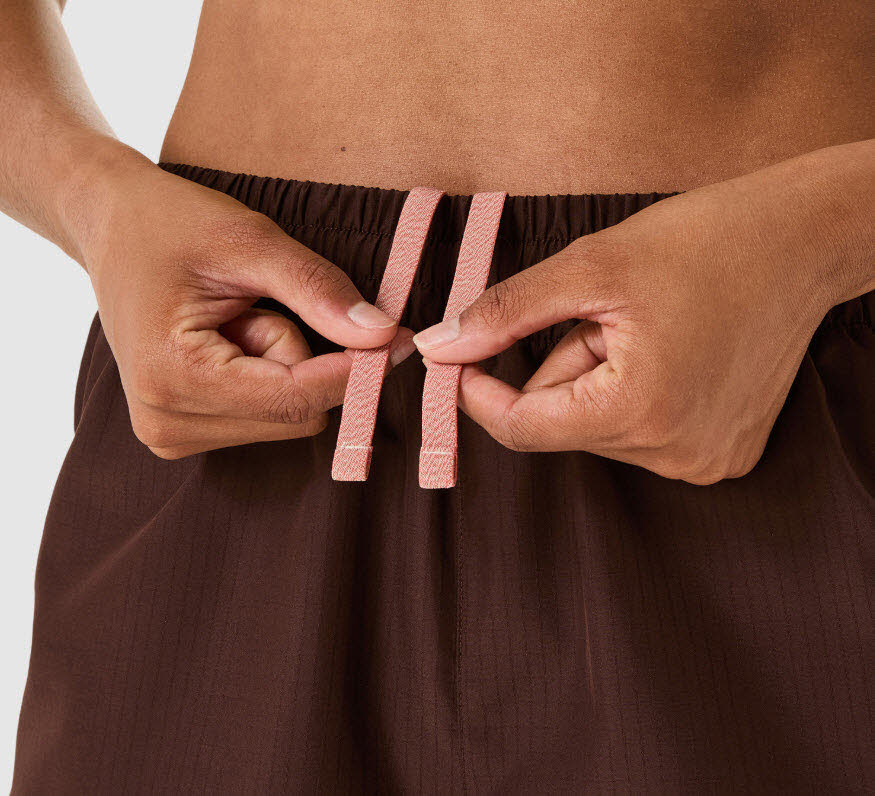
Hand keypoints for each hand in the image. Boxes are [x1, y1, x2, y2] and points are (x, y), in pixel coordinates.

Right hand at [80, 156, 411, 458]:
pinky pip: (267, 417)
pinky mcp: (182, 431)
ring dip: (285, 366)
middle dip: (303, 358)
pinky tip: (231, 339)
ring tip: (238, 317)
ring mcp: (170, 433)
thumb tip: (382, 335)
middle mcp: (166, 421)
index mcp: (174, 377)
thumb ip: (317, 289)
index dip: (356, 370)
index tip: (401, 338)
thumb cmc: (170, 222)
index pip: (296, 398)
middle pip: (297, 414)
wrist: (109, 225)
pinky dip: (269, 377)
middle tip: (261, 304)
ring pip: (287, 418)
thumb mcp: (249, 239)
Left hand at [414, 153, 861, 483]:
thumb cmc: (705, 240)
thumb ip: (505, 312)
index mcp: (640, 412)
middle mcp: (675, 456)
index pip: (522, 429)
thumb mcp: (590, 265)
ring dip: (598, 379)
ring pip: (598, 427)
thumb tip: (439, 348)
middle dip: (563, 365)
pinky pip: (638, 432)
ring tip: (650, 329)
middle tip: (607, 313)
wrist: (806, 241)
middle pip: (563, 423)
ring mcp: (703, 462)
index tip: (458, 354)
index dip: (478, 392)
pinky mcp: (720, 455)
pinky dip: (632, 394)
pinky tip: (673, 352)